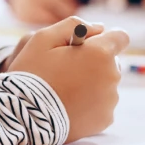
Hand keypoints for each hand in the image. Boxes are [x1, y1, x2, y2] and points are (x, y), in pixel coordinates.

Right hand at [8, 16, 130, 142]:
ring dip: (91, 84)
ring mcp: (110, 100)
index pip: (120, 37)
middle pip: (111, 62)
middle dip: (94, 62)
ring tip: (64, 91)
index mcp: (100, 53)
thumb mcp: (43, 38)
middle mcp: (112, 76)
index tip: (87, 45)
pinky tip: (68, 105)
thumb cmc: (32, 73)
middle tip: (66, 71)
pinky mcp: (105, 119)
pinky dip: (89, 104)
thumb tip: (99, 28)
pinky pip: (101, 105)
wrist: (24, 116)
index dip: (103, 38)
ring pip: (106, 84)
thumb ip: (74, 25)